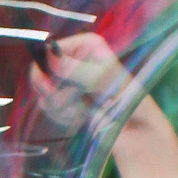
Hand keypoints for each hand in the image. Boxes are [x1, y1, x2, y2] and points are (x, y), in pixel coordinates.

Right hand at [30, 32, 177, 177]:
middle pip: (43, 71)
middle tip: (72, 100)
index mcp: (87, 46)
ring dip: (59, 105)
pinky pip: (49, 106)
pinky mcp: (65, 102)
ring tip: (82, 111)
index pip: (52, 49)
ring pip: (44, 91)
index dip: (48, 66)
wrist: (134, 131)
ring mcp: (68, 82)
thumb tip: (50, 55)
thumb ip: (75, 68)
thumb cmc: (126, 99)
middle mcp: (75, 60)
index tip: (54, 84)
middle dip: (53, 89)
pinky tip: (79, 117)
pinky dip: (61, 114)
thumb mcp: (103, 80)